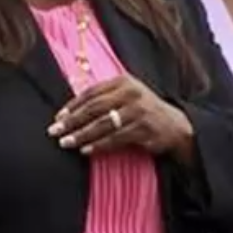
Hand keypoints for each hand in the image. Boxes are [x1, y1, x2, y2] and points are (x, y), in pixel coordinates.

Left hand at [49, 75, 194, 161]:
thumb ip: (104, 97)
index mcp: (124, 82)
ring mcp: (139, 111)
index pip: (92, 92)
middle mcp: (132, 94)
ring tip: (66, 143)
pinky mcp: (145, 129)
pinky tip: (86, 150)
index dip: (73, 105)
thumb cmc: (144, 111)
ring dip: (82, 135)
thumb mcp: (128, 96)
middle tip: (55, 131)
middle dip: (72, 121)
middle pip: (95, 108)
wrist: (176, 125)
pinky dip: (99, 145)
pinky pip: (116, 138)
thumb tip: (69, 111)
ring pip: (103, 124)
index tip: (58, 117)